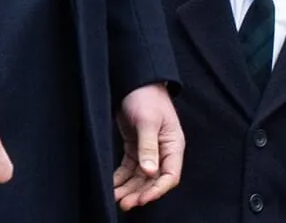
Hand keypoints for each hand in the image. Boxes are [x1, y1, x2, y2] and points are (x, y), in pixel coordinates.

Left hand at [113, 83, 184, 209]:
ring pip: (140, 178)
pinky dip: (121, 179)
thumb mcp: (148, 121)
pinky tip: (112, 185)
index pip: (170, 175)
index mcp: (173, 145)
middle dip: (139, 193)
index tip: (142, 199)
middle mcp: (162, 151)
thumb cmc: (146, 97)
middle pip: (153, 180)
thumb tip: (151, 171)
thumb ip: (148, 147)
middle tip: (124, 203)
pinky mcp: (135, 148)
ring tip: (115, 197)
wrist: (135, 82)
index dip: (157, 190)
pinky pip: (129, 169)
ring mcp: (149, 150)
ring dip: (129, 189)